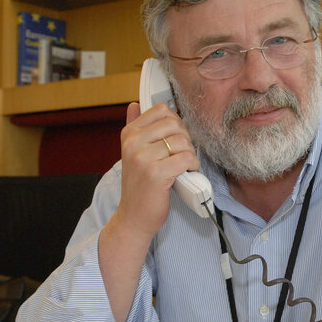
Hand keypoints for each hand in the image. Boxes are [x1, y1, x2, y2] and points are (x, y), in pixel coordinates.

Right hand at [113, 101, 199, 239]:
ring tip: (184, 165)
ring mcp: (143, 158)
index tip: (175, 138)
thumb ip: (135, 128)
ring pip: (182, 141)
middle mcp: (133, 143)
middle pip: (175, 123)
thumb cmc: (139, 185)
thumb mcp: (132, 153)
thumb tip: (134, 104)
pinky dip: (192, 165)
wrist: (134, 217)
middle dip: (185, 138)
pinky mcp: (156, 174)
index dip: (176, 122)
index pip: (161, 110)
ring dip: (190, 153)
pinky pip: (186, 158)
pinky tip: (187, 172)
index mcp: (129, 134)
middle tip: (182, 154)